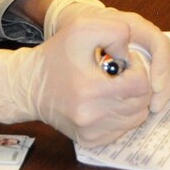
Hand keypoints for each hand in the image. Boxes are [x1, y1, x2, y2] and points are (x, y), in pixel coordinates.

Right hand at [0, 18, 153, 146]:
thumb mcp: (82, 28)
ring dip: (132, 100)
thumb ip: (115, 31)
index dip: (138, 69)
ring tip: (115, 86)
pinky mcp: (91, 141)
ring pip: (136, 117)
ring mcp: (91, 132)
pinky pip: (123, 129)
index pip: (141, 84)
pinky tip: (107, 101)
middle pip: (141, 102)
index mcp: (91, 89)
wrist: (28, 86)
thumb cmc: (55, 55)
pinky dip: (121, 115)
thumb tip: (131, 55)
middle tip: (122, 73)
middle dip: (138, 84)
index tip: (124, 62)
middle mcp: (91, 117)